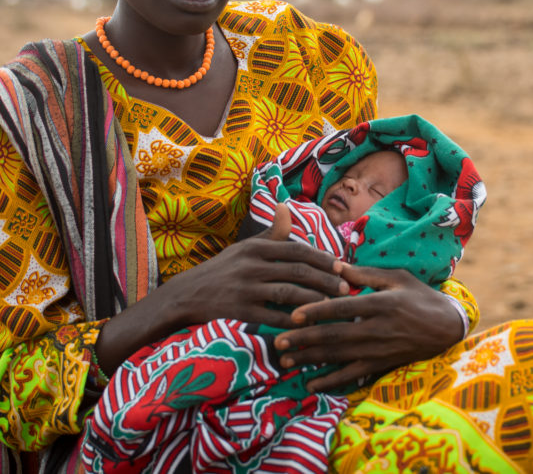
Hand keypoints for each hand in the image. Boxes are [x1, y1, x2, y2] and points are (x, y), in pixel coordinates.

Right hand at [165, 203, 349, 326]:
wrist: (187, 295)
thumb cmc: (223, 270)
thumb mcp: (244, 248)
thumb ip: (270, 232)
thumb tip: (287, 207)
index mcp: (256, 247)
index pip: (297, 250)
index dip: (322, 258)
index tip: (342, 266)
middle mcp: (252, 265)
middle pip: (297, 271)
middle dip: (325, 280)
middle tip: (346, 288)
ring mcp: (246, 288)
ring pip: (289, 294)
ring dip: (315, 300)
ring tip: (334, 306)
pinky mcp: (240, 310)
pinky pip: (273, 317)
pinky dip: (293, 322)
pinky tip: (309, 325)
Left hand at [273, 263, 464, 392]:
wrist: (447, 327)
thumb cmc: (420, 296)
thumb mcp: (397, 277)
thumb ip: (366, 273)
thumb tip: (335, 265)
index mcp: (380, 303)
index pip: (342, 308)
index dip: (316, 312)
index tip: (293, 315)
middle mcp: (377, 329)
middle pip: (335, 335)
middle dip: (304, 340)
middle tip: (278, 342)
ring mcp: (378, 349)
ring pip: (339, 356)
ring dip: (311, 359)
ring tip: (285, 362)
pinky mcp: (381, 364)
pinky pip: (352, 375)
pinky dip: (331, 380)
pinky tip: (311, 383)